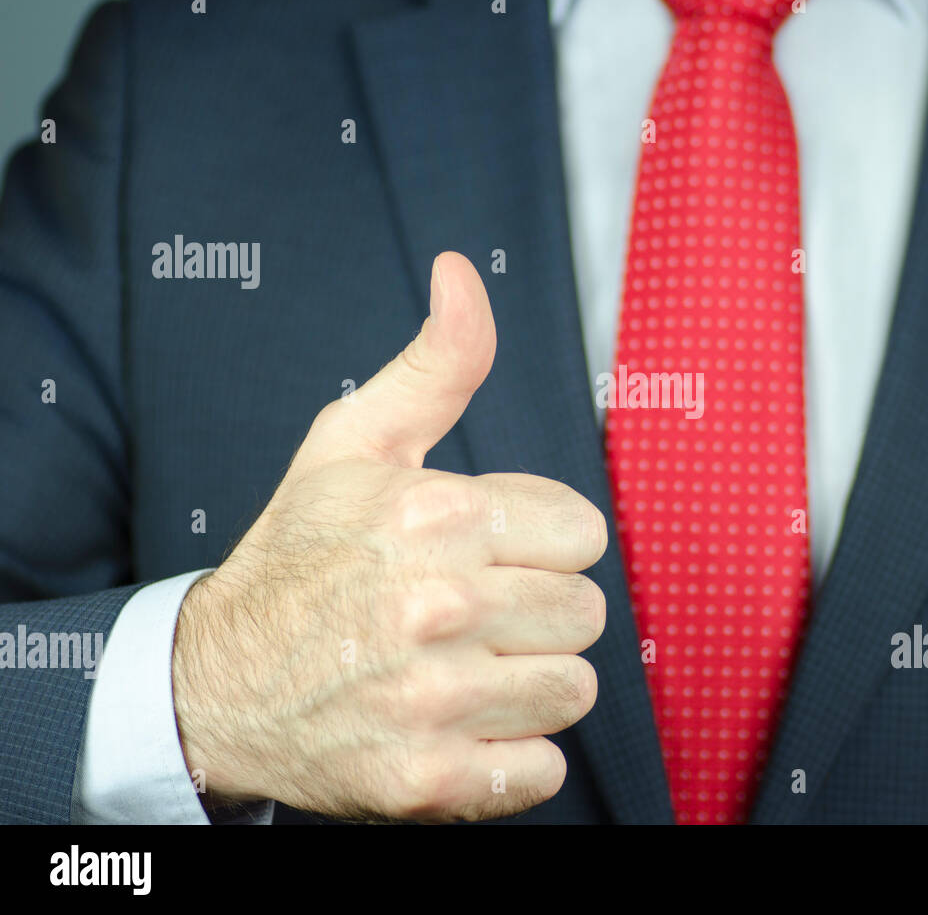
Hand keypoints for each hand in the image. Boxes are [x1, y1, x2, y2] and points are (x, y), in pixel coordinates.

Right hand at [171, 252, 606, 821]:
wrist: (213, 681)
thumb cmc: (298, 555)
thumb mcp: (354, 442)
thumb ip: (436, 363)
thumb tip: (463, 273)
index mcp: (435, 516)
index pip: (584, 533)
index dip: (541, 542)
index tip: (492, 551)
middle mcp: (439, 607)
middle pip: (587, 612)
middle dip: (539, 610)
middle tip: (476, 613)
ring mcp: (433, 701)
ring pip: (574, 689)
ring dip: (530, 682)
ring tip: (466, 667)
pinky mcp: (427, 781)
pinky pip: (543, 769)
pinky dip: (510, 757)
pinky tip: (459, 725)